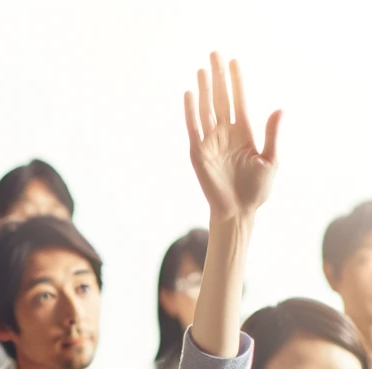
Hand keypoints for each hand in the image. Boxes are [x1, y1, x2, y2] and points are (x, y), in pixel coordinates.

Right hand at [185, 52, 280, 222]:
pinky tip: (190, 95)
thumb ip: (272, 134)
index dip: (236, 81)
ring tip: (202, 69)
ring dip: (204, 89)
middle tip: (214, 53)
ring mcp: (211, 143)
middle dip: (218, 76)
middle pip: (221, 99)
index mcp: (243, 133)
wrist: (239, 211)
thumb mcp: (271, 160)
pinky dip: (191, 112)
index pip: (238, 100)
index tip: (234, 62)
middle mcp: (225, 134)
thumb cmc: (256, 190)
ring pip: (206, 109)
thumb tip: (279, 109)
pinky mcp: (199, 154)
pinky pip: (194, 128)